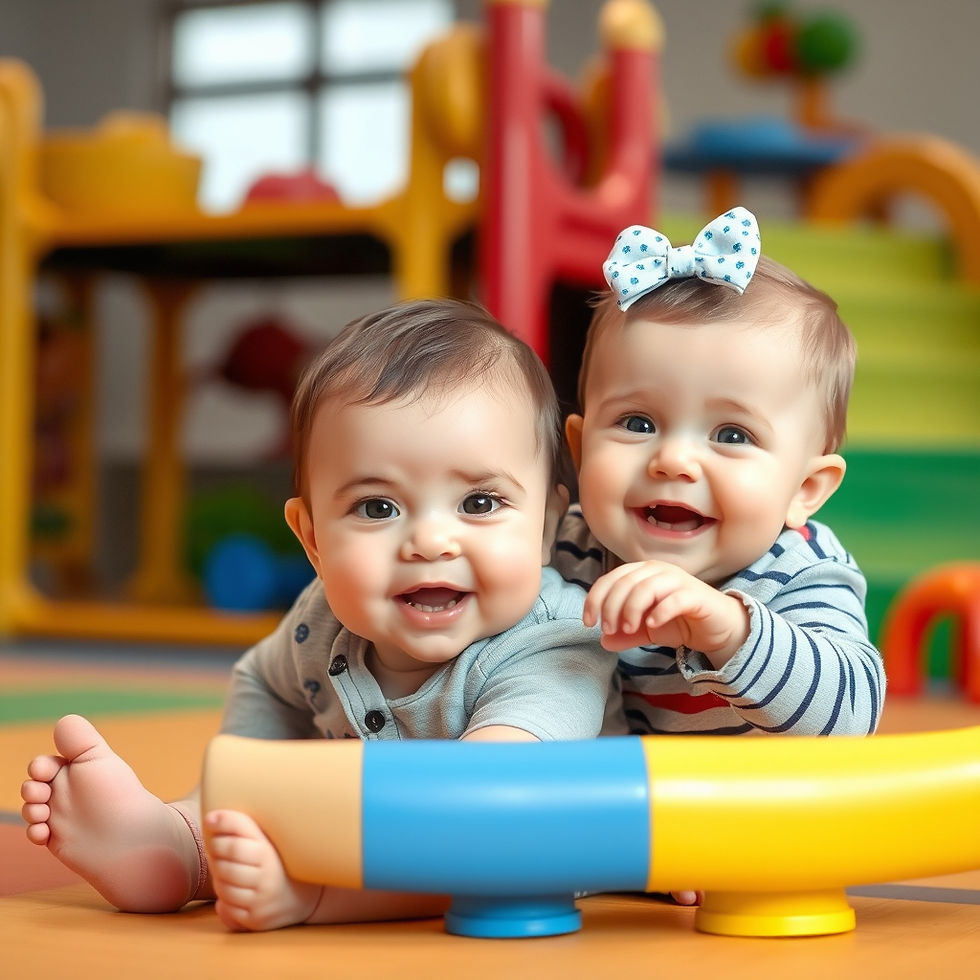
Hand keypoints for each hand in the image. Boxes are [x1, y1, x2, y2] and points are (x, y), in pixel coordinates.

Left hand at [583, 561, 749, 667]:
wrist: (717, 628)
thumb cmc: (679, 621)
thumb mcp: (645, 630)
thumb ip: (625, 634)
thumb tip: (603, 641)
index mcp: (641, 573)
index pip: (610, 579)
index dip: (595, 599)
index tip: (589, 622)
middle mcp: (658, 571)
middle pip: (624, 582)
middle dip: (611, 607)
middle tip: (609, 630)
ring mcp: (677, 581)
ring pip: (646, 587)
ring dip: (631, 609)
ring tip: (628, 629)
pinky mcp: (695, 596)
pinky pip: (674, 599)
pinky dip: (659, 612)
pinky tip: (652, 625)